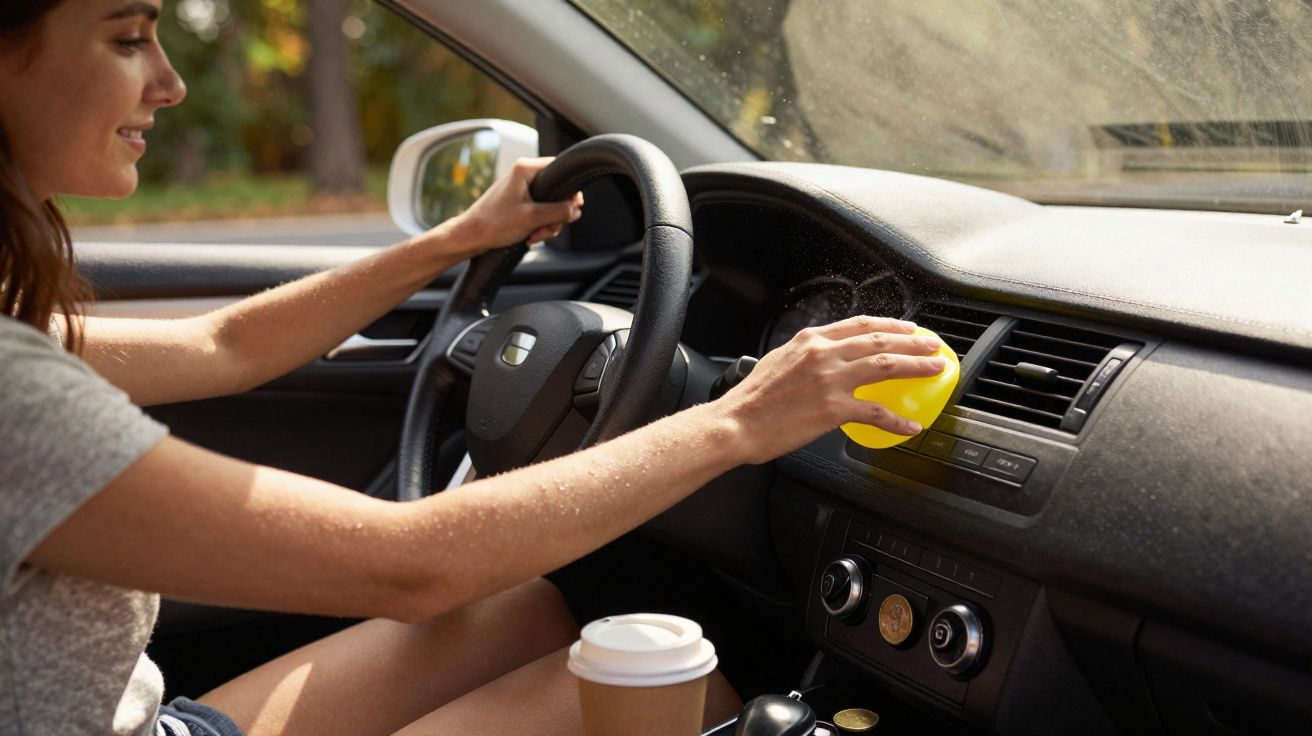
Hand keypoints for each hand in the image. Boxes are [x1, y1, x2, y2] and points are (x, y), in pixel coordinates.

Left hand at [448, 157, 583, 257]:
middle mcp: (523, 175)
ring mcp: (520, 189)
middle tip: (548, 229)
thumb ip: (558, 212)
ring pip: (549, 205)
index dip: (570, 190)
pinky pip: (538, 212)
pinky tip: (530, 237)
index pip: (559, 170)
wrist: (470, 236)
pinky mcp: (518, 203)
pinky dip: (538, 226)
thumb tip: (576, 210)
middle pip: (557, 192)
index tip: (573, 208)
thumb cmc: (493, 223)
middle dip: (556, 215)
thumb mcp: (532, 218)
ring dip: (547, 224)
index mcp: (525, 169)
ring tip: (535, 236)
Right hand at [715, 316, 946, 464]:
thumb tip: (825, 359)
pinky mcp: (833, 408)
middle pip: (880, 341)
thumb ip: (806, 355)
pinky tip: (910, 424)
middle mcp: (823, 354)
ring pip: (885, 366)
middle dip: (913, 341)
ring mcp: (831, 380)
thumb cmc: (751, 399)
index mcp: (810, 340)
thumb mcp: (779, 361)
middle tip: (933, 346)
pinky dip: (897, 419)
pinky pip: (875, 412)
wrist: (736, 423)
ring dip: (916, 366)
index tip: (908, 328)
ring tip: (934, 369)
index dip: (890, 325)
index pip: (859, 325)